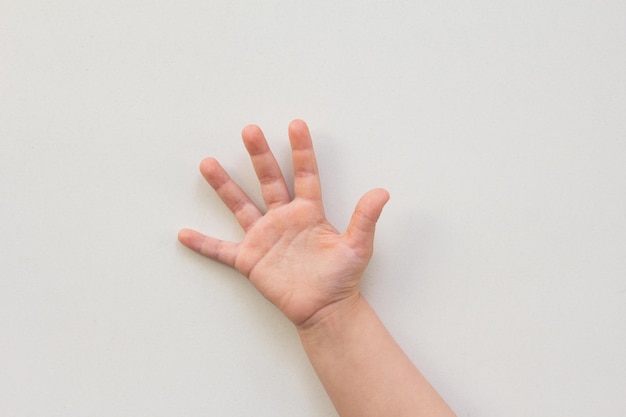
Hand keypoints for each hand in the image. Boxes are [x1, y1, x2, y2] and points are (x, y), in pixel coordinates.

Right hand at [178, 120, 388, 327]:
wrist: (325, 309)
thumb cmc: (342, 278)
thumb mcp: (357, 247)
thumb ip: (365, 219)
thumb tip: (383, 192)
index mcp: (309, 212)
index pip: (306, 174)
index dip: (302, 150)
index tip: (297, 125)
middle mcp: (284, 219)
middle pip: (269, 180)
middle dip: (260, 155)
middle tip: (250, 130)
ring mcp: (264, 237)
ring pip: (240, 206)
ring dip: (224, 186)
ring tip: (208, 163)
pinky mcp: (250, 260)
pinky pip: (221, 250)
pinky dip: (203, 243)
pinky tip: (184, 233)